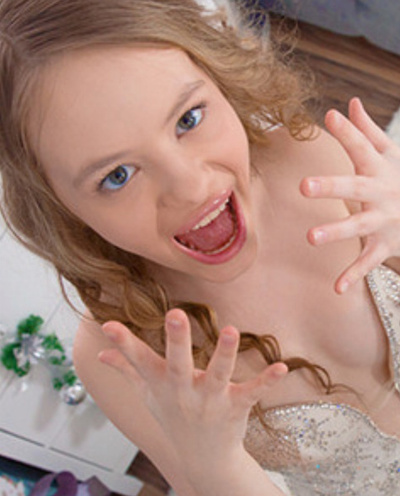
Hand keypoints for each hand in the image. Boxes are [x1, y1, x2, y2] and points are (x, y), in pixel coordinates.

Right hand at [98, 309, 286, 474]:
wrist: (202, 458)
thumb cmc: (173, 417)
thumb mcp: (147, 395)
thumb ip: (126, 370)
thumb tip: (99, 354)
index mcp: (161, 384)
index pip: (138, 361)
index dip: (123, 343)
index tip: (107, 324)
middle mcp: (184, 392)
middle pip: (178, 364)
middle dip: (177, 340)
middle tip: (175, 314)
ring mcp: (210, 400)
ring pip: (217, 374)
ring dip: (224, 354)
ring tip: (229, 330)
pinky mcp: (235, 406)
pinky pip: (252, 392)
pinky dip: (266, 380)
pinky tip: (281, 367)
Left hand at [301, 97, 399, 293]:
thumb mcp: (389, 154)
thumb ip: (366, 132)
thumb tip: (348, 103)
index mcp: (378, 169)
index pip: (362, 148)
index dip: (348, 133)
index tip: (330, 117)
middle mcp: (381, 193)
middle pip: (355, 188)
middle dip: (331, 186)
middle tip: (304, 186)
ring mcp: (383, 221)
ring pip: (358, 227)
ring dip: (336, 231)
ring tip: (310, 237)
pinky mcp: (384, 245)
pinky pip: (367, 262)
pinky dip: (353, 275)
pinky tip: (336, 288)